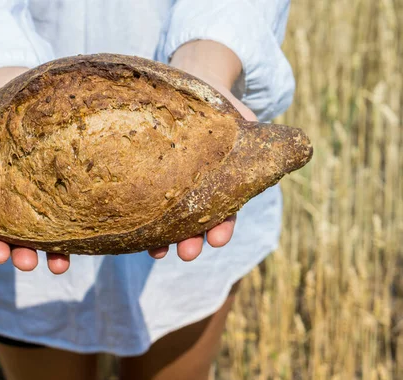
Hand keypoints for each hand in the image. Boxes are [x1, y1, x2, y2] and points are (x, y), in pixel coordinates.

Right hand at [0, 67, 70, 273]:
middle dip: (23, 255)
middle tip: (28, 264)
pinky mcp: (68, 191)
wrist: (17, 104)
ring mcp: (46, 202)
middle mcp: (20, 208)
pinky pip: (73, 212)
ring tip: (59, 266)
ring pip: (48, 233)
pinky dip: (75, 229)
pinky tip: (84, 241)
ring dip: (53, 253)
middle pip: (20, 239)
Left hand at [147, 40, 256, 261]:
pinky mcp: (149, 180)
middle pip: (196, 221)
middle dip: (193, 240)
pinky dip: (142, 220)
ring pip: (170, 218)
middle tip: (187, 253)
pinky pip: (145, 203)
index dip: (223, 225)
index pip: (226, 210)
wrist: (187, 85)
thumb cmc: (217, 104)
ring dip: (165, 239)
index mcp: (223, 181)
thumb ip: (254, 135)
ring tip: (158, 253)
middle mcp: (198, 189)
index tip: (217, 239)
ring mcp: (173, 187)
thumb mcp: (239, 118)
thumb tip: (286, 146)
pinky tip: (134, 233)